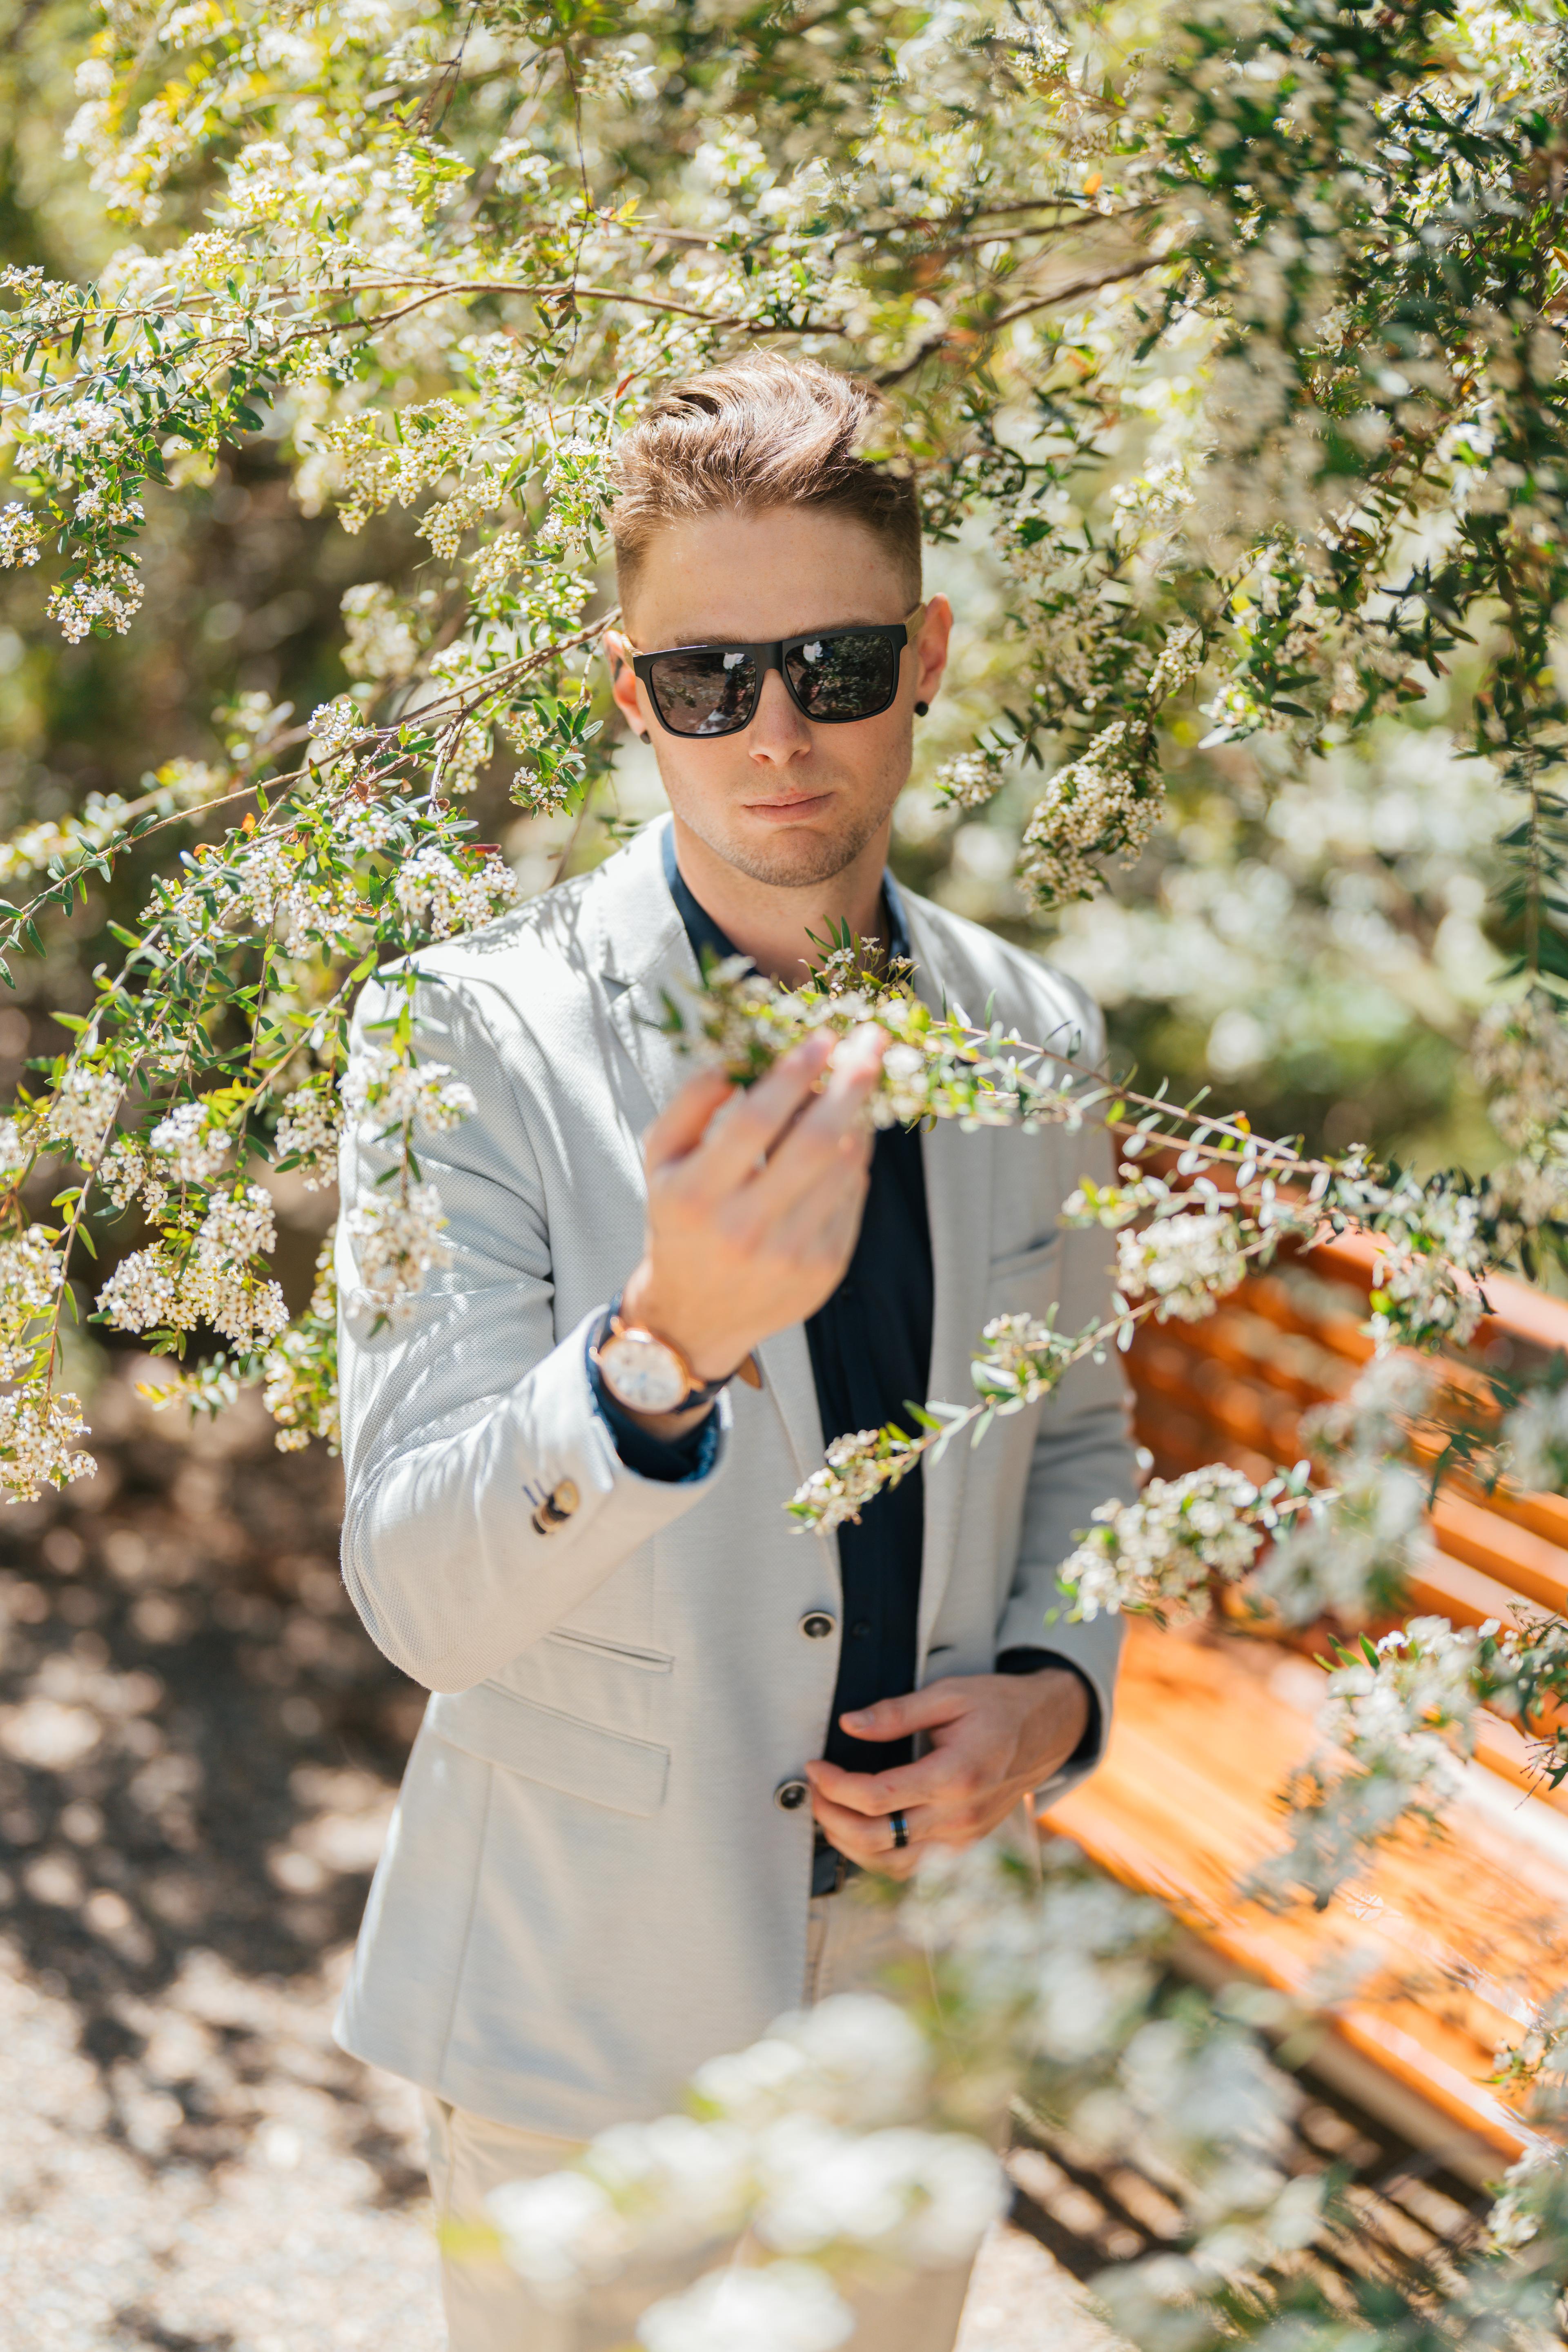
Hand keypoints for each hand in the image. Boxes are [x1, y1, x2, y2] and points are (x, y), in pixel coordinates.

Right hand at [620, 1025, 886, 1412]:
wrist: (696, 1315)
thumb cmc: (679, 1221)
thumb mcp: (660, 1162)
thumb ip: (688, 1105)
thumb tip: (735, 1060)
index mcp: (695, 1197)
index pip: (754, 1122)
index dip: (793, 1074)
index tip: (821, 1037)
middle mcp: (744, 1229)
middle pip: (813, 1143)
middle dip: (849, 1084)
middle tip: (871, 1042)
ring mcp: (790, 1254)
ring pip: (843, 1169)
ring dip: (859, 1116)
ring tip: (862, 1081)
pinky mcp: (825, 1269)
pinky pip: (853, 1197)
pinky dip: (855, 1158)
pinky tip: (850, 1133)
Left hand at [804, 1669, 1090, 1881]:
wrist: (1047, 1731)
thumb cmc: (1000, 1708)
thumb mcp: (949, 1694)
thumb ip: (897, 1712)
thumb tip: (850, 1724)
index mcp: (956, 1776)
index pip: (877, 1798)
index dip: (834, 1786)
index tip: (815, 1767)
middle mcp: (960, 1817)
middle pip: (876, 1839)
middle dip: (831, 1818)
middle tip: (813, 1792)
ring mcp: (963, 1839)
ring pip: (891, 1864)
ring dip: (849, 1844)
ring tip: (828, 1814)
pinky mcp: (964, 1847)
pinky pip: (911, 1866)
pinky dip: (877, 1856)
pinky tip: (860, 1832)